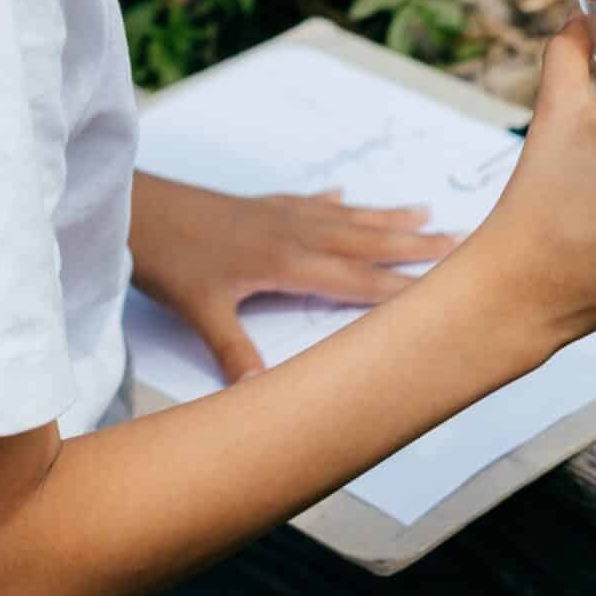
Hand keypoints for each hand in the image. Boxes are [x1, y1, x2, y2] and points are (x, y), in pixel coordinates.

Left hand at [129, 172, 461, 384]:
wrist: (137, 206)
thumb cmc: (167, 258)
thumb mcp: (200, 310)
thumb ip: (235, 353)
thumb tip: (263, 399)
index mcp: (287, 261)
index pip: (357, 280)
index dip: (402, 286)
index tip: (448, 286)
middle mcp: (293, 233)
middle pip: (364, 241)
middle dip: (413, 244)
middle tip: (459, 238)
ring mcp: (277, 215)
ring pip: (344, 218)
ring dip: (384, 218)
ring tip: (423, 212)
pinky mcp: (258, 206)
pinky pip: (308, 203)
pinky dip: (331, 203)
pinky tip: (342, 196)